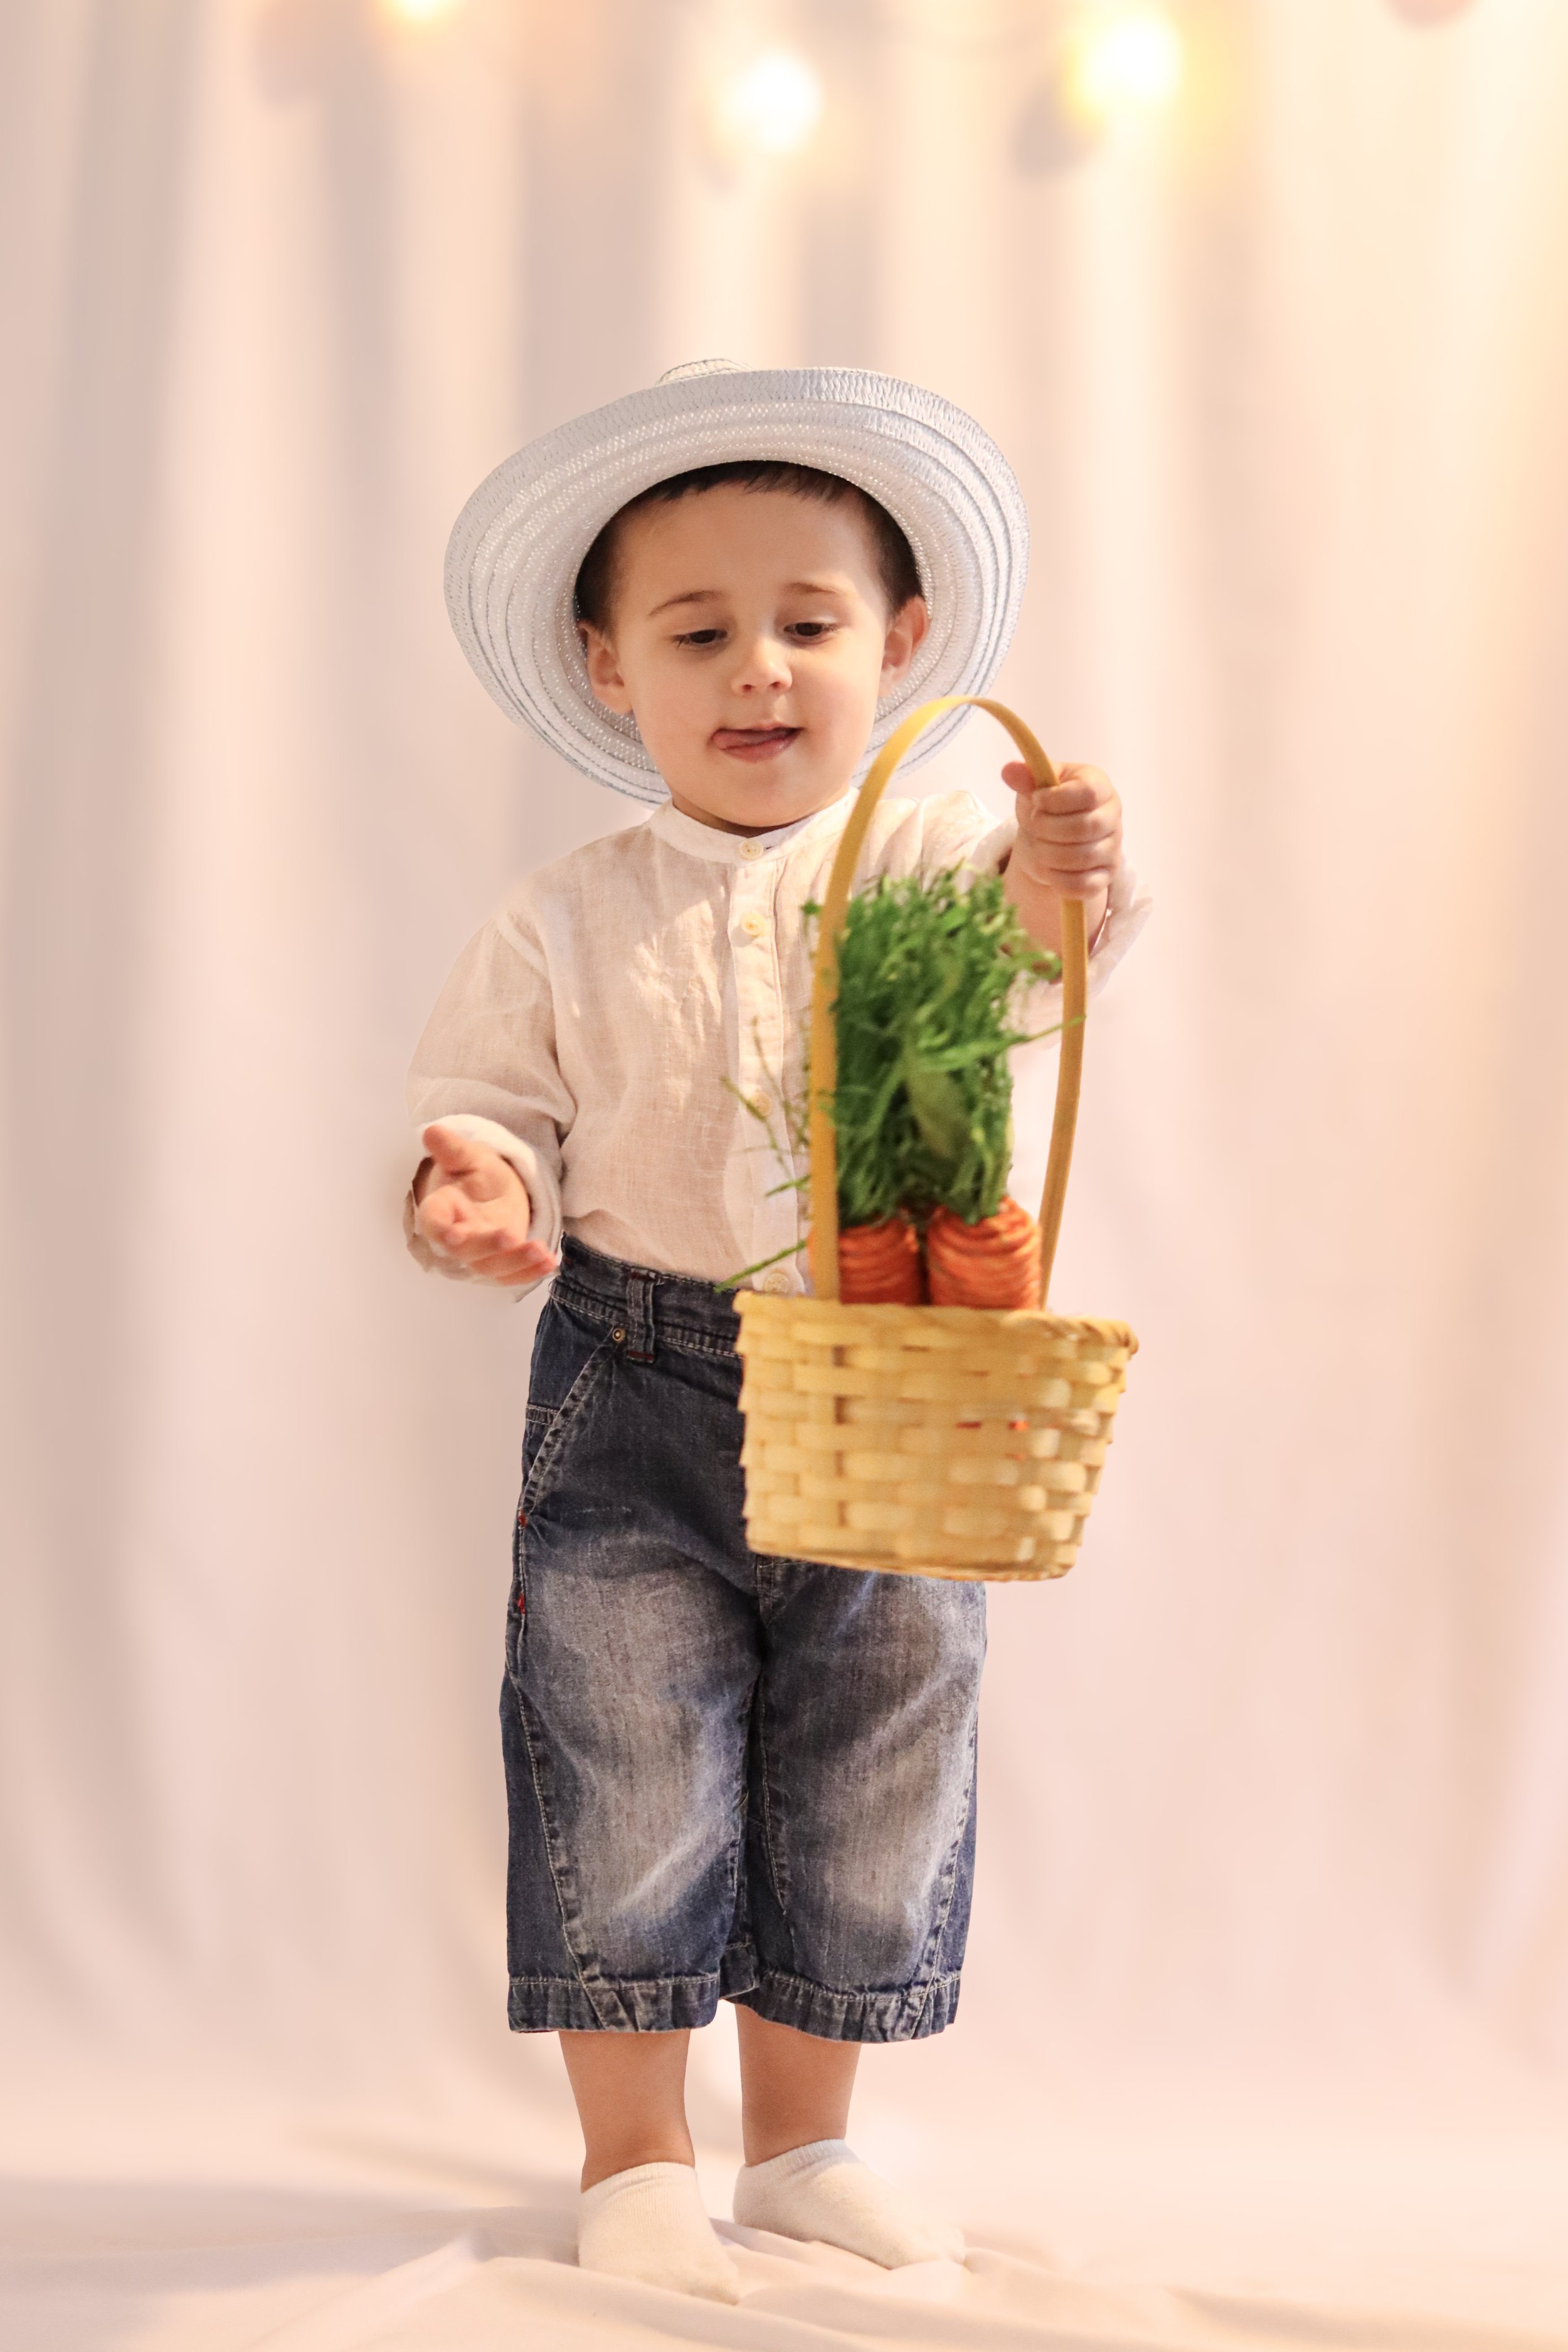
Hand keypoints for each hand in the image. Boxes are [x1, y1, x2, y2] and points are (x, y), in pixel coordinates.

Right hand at [414, 1124, 558, 1285]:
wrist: (493, 1193)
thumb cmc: (476, 1174)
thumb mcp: (469, 1156)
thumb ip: (453, 1148)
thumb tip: (433, 1131)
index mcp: (442, 1209)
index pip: (435, 1222)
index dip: (441, 1229)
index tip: (453, 1234)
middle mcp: (457, 1237)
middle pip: (466, 1250)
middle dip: (487, 1245)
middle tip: (509, 1235)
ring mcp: (478, 1254)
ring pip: (491, 1266)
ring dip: (516, 1262)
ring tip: (541, 1251)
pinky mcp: (500, 1264)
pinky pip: (512, 1276)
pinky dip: (530, 1273)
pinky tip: (550, 1263)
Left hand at [1000, 761, 1121, 956]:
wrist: (1050, 839)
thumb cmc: (1047, 808)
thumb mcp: (1034, 789)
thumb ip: (1026, 779)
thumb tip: (1009, 770)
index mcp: (1099, 786)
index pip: (1087, 793)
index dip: (1056, 799)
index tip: (1036, 800)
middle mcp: (1112, 815)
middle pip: (1084, 827)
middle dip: (1047, 829)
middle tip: (1034, 826)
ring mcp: (1113, 847)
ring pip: (1082, 858)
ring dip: (1048, 855)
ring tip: (1039, 846)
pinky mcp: (1106, 876)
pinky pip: (1083, 885)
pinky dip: (1058, 880)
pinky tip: (1049, 869)